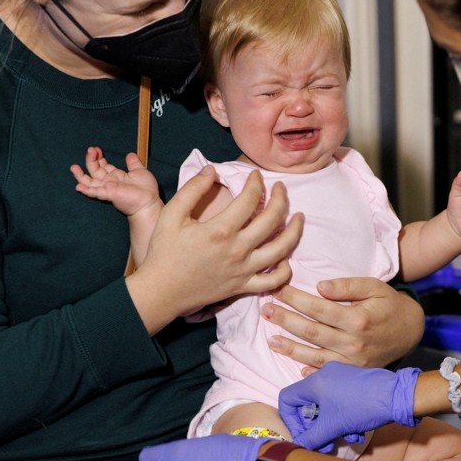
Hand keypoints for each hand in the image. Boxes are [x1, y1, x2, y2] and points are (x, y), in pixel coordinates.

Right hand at [70, 147, 160, 215]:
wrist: (150, 203)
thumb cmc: (146, 190)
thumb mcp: (140, 171)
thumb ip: (133, 163)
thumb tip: (129, 154)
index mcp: (115, 176)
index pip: (102, 166)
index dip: (98, 157)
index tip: (96, 149)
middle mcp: (109, 182)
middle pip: (94, 171)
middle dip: (90, 160)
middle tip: (90, 150)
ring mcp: (107, 189)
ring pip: (90, 183)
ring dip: (81, 176)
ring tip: (73, 167)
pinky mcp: (109, 195)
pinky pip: (96, 193)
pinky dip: (87, 190)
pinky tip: (78, 186)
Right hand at [126, 167, 303, 330]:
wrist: (161, 291)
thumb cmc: (163, 252)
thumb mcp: (171, 215)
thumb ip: (192, 189)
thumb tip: (212, 170)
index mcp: (221, 230)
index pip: (250, 199)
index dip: (257, 183)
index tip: (256, 175)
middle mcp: (238, 250)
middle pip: (272, 220)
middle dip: (281, 199)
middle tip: (281, 188)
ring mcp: (244, 270)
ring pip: (281, 250)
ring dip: (294, 231)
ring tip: (299, 217)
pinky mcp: (243, 287)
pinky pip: (273, 281)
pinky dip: (285, 270)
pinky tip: (286, 257)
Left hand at [264, 277, 423, 370]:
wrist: (410, 331)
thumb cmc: (389, 305)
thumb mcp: (374, 287)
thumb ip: (348, 286)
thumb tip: (320, 286)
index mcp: (357, 319)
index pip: (318, 308)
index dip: (295, 299)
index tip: (278, 289)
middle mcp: (353, 342)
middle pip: (311, 331)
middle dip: (285, 320)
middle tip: (265, 310)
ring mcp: (352, 361)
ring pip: (314, 355)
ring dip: (289, 348)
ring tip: (270, 340)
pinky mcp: (353, 372)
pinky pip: (327, 373)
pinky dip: (310, 373)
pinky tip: (294, 367)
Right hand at [279, 361, 419, 451]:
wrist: (397, 396)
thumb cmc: (363, 406)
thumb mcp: (333, 426)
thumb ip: (312, 438)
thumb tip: (298, 447)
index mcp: (314, 382)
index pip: (287, 399)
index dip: (290, 421)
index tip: (303, 436)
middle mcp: (325, 375)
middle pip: (307, 405)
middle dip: (315, 429)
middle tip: (324, 445)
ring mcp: (341, 377)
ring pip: (326, 407)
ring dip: (332, 427)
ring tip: (346, 439)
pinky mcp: (354, 382)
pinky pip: (340, 402)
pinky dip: (344, 419)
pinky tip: (358, 432)